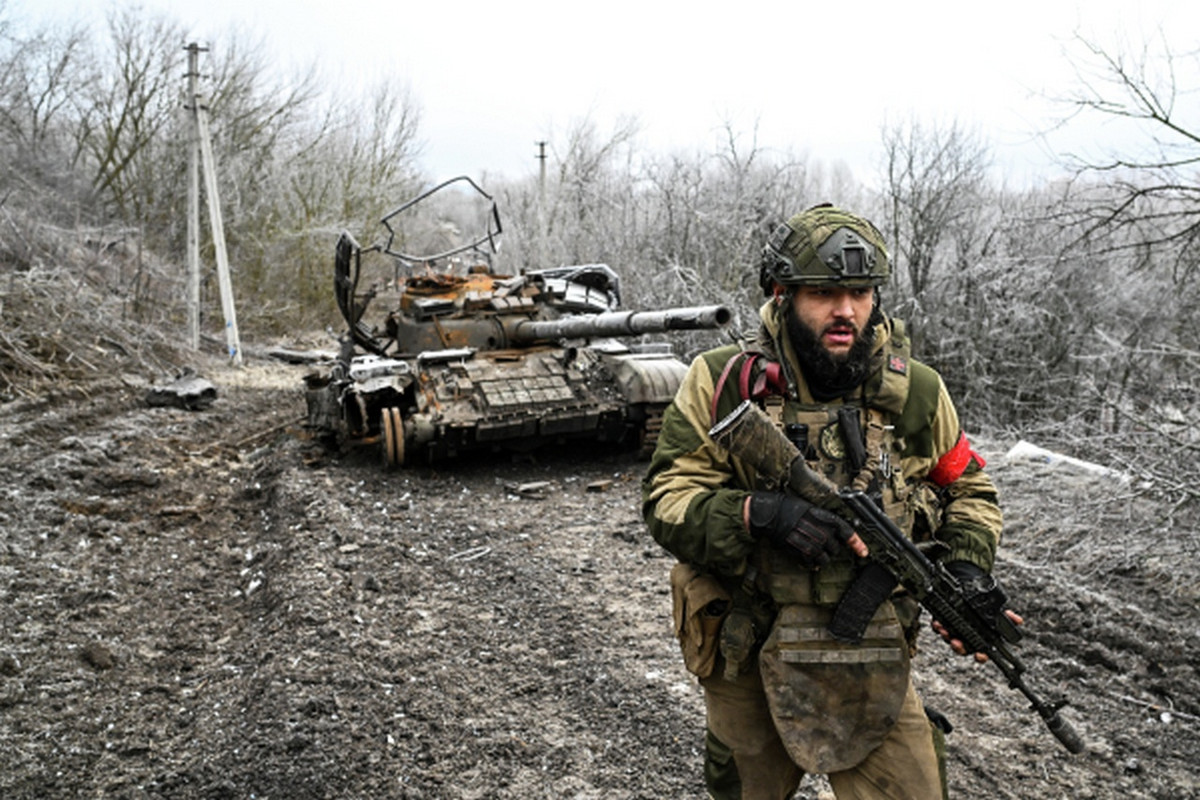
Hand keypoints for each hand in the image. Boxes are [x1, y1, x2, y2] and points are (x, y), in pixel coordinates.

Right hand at [745, 492, 866, 567]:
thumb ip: (825, 522)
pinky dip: (811, 562)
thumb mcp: (813, 509)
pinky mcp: (803, 554)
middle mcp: (824, 534)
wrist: (773, 514)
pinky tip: (806, 556)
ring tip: (812, 549)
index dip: (858, 544)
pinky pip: (813, 563)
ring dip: (821, 556)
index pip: (849, 534)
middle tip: (820, 541)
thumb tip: (832, 532)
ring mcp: (814, 545)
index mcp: (829, 520)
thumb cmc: (790, 508)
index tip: (863, 552)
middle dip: (831, 547)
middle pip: (836, 549)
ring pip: (826, 559)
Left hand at [932, 561, 1023, 661]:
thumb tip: (1018, 620)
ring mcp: (954, 630)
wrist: (969, 588)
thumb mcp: (996, 610)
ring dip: (946, 635)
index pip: (982, 652)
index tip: (979, 655)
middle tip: (956, 642)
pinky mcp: (943, 621)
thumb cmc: (983, 605)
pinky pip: (939, 627)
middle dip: (958, 647)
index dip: (981, 656)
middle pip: (962, 648)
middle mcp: (967, 637)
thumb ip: (1006, 616)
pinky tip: (937, 622)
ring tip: (944, 630)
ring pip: (949, 638)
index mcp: (981, 638)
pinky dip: (937, 626)